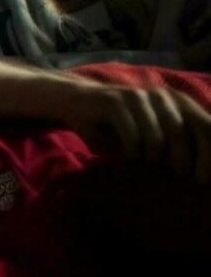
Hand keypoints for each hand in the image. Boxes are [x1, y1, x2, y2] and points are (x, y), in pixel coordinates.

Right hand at [61, 81, 210, 184]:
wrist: (78, 101)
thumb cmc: (122, 124)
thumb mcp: (154, 133)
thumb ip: (177, 143)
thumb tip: (201, 172)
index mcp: (180, 102)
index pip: (207, 127)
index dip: (209, 155)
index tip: (202, 180)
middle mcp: (164, 97)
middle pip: (183, 134)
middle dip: (182, 161)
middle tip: (176, 176)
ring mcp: (139, 97)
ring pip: (157, 139)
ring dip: (152, 157)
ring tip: (144, 161)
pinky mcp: (115, 101)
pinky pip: (132, 136)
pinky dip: (131, 152)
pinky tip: (128, 155)